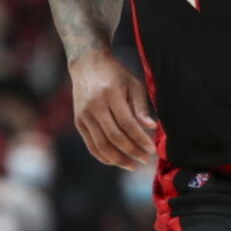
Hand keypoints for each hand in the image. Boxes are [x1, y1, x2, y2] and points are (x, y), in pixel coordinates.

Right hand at [71, 51, 156, 168]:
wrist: (87, 65)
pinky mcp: (79, 122)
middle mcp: (95, 106)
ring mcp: (84, 115)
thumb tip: (151, 127)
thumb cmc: (115, 74)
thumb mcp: (133, 84)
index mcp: (110, 94)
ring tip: (133, 165)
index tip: (152, 149)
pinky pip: (91, 145)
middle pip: (114, 137)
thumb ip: (141, 106)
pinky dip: (104, 157)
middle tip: (145, 159)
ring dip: (118, 159)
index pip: (127, 124)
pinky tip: (117, 161)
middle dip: (132, 152)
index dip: (140, 139)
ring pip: (101, 145)